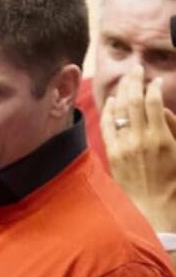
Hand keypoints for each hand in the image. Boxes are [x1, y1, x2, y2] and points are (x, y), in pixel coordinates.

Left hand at [102, 65, 175, 231]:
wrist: (154, 207)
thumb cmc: (174, 182)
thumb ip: (171, 128)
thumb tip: (160, 109)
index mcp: (161, 139)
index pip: (153, 103)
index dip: (153, 87)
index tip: (155, 80)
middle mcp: (140, 140)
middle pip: (133, 102)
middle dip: (134, 82)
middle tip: (135, 69)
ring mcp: (123, 147)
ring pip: (118, 112)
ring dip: (120, 93)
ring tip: (124, 81)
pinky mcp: (112, 154)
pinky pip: (107, 127)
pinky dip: (108, 112)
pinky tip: (111, 101)